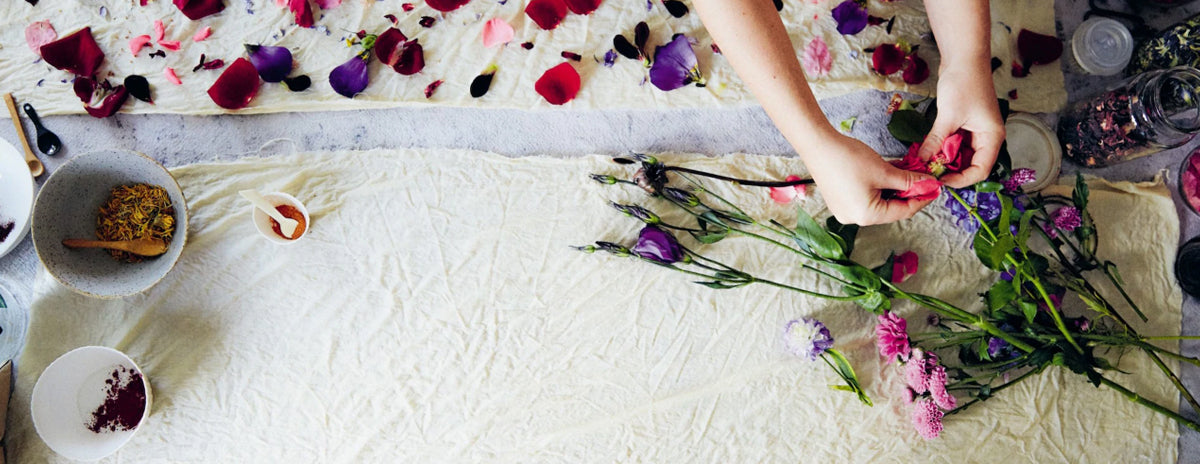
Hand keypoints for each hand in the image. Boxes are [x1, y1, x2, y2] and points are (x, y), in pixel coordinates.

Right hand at [804, 133, 938, 225]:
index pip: (903, 211)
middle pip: (891, 209)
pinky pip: (867, 198)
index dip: (922, 199)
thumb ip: (909, 181)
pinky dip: (880, 188)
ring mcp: (845, 211)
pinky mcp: (840, 201)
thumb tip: (928, 184)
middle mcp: (855, 219)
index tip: (936, 187)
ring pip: (879, 203)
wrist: (818, 146)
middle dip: (908, 193)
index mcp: (867, 216)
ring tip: (907, 173)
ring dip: (894, 189)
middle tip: (923, 178)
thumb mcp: (884, 171)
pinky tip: (889, 174)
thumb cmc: (849, 159)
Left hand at [918, 67, 1005, 188]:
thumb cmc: (964, 83)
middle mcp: (986, 137)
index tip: (940, 181)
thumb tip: (923, 162)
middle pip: (970, 165)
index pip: (980, 170)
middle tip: (928, 174)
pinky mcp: (964, 125)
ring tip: (925, 164)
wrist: (963, 58)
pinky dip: (942, 149)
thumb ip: (936, 141)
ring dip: (944, 161)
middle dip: (950, 171)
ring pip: (960, 155)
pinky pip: (954, 144)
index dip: (961, 179)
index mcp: (992, 137)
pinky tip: (928, 152)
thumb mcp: (948, 116)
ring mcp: (975, 131)